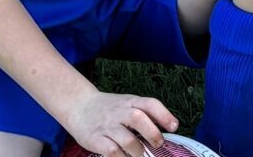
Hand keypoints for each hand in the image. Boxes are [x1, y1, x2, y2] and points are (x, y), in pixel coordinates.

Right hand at [60, 87, 177, 156]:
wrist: (78, 105)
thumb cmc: (109, 109)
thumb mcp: (127, 104)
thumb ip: (144, 114)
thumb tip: (168, 129)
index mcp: (130, 101)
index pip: (150, 104)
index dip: (164, 115)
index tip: (174, 127)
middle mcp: (119, 112)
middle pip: (138, 118)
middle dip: (152, 134)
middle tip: (157, 144)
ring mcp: (107, 126)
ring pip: (127, 140)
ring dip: (138, 151)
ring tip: (139, 154)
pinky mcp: (95, 139)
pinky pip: (112, 152)